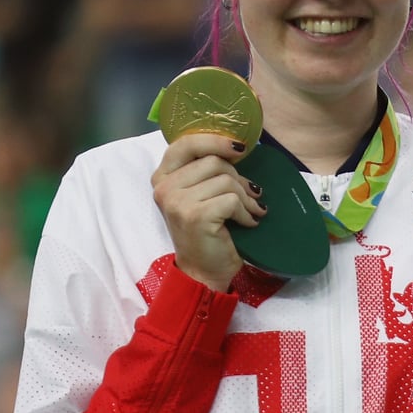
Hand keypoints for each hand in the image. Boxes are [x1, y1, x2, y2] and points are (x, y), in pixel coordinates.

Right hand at [150, 133, 263, 291]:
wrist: (203, 272)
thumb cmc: (208, 233)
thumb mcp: (201, 195)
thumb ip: (206, 172)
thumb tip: (237, 148)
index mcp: (162, 177)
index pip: (186, 143)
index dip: (216, 140)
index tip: (240, 148)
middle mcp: (164, 187)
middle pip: (215, 161)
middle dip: (240, 178)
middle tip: (249, 196)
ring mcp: (176, 201)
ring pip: (226, 180)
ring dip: (246, 198)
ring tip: (249, 212)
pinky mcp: (194, 215)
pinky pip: (232, 200)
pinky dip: (246, 212)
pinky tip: (247, 223)